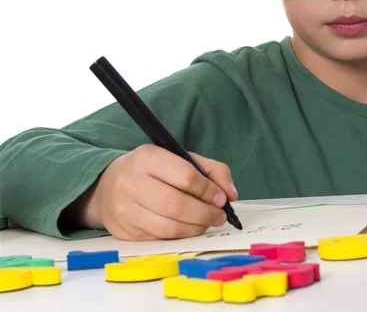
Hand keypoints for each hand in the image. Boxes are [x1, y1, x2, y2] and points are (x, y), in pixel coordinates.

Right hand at [69, 144, 237, 239]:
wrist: (106, 186)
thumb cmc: (151, 171)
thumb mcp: (178, 158)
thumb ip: (210, 170)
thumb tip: (230, 193)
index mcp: (147, 157)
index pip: (185, 175)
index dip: (208, 190)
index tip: (222, 198)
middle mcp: (132, 182)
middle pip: (177, 205)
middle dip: (205, 213)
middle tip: (219, 215)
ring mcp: (125, 209)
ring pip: (169, 226)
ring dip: (196, 228)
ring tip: (208, 222)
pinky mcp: (125, 231)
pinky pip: (161, 238)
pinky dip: (181, 235)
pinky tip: (189, 228)